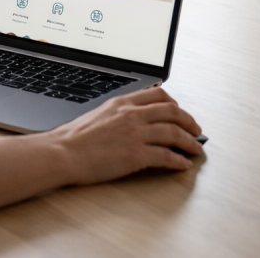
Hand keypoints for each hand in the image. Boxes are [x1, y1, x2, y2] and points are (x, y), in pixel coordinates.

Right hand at [52, 86, 202, 185]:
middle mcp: (132, 115)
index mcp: (122, 103)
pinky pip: (167, 156)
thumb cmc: (73, 138)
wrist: (63, 152)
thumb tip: (130, 121)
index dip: (175, 104)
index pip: (158, 95)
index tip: (180, 112)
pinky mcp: (137, 154)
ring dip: (190, 142)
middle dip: (189, 121)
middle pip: (172, 112)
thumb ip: (117, 114)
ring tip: (196, 149)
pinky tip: (183, 165)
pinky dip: (179, 161)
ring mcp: (136, 134)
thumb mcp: (97, 114)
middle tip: (196, 130)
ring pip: (174, 133)